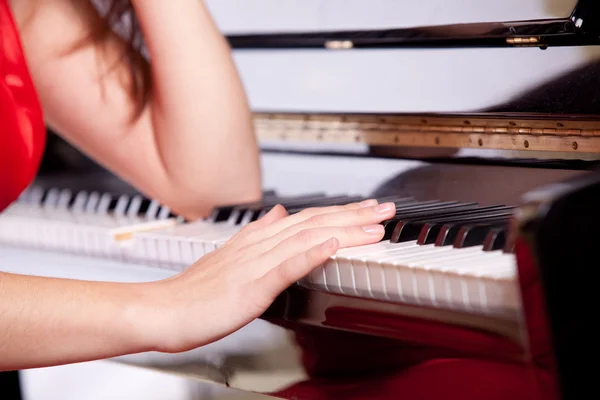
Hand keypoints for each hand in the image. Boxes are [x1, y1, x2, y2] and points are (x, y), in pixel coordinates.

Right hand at [149, 199, 396, 352]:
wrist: (163, 309)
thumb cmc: (195, 291)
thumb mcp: (230, 255)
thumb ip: (258, 233)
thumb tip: (280, 212)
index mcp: (256, 241)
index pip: (307, 220)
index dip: (340, 213)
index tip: (367, 208)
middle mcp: (259, 246)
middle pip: (314, 223)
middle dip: (354, 215)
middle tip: (386, 209)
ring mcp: (255, 265)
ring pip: (306, 240)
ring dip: (343, 231)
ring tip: (373, 226)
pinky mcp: (250, 287)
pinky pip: (284, 268)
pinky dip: (310, 255)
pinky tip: (332, 247)